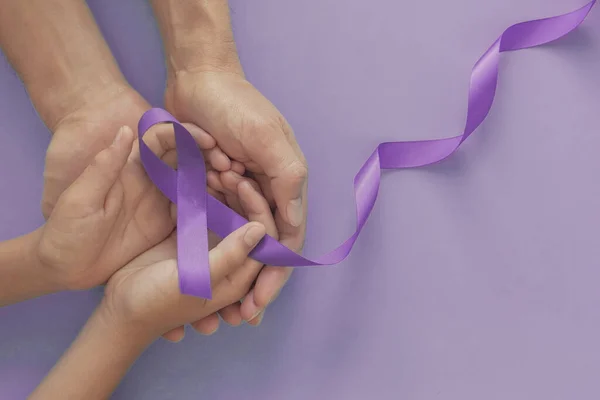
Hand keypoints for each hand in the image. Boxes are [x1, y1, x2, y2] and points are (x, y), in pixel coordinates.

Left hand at [39, 87, 236, 290]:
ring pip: (195, 182)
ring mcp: (160, 201)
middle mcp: (150, 180)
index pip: (161, 140)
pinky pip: (194, 209)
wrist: (63, 267)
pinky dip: (211, 207)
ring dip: (215, 182)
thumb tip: (126, 130)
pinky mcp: (165, 223)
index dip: (185, 134)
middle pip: (185, 157)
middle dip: (210, 157)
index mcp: (129, 169)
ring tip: (237, 189)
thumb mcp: (81, 199)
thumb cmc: (65, 232)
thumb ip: (103, 167)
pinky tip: (229, 213)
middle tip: (232, 168)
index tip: (210, 141)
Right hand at [101, 179, 277, 341]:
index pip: (265, 239)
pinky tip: (201, 176)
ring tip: (216, 169)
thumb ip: (230, 256)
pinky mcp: (192, 237)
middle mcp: (231, 260)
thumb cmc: (157, 301)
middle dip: (245, 195)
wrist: (119, 307)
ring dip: (227, 192)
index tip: (243, 184)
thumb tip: (260, 229)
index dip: (259, 209)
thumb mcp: (196, 280)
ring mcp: (212, 247)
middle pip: (251, 221)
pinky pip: (209, 211)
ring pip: (232, 212)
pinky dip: (209, 194)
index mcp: (240, 276)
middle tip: (228, 170)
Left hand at [165, 70, 307, 323]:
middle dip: (250, 282)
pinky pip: (212, 220)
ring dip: (228, 265)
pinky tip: (197, 264)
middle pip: (261, 247)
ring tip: (213, 299)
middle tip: (234, 316)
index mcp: (284, 183)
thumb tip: (292, 225)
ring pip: (237, 240)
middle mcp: (264, 190)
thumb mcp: (267, 138)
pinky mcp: (211, 184)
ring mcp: (237, 189)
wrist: (197, 76)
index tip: (255, 307)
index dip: (273, 277)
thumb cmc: (236, 105)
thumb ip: (286, 179)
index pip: (284, 241)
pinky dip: (207, 240)